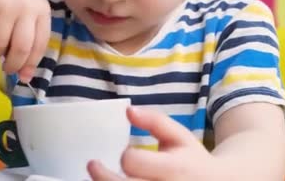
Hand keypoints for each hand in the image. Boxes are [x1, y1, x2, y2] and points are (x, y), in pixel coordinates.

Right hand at [0, 0, 50, 82]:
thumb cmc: (13, 3)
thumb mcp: (27, 18)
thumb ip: (30, 45)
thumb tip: (26, 79)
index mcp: (42, 10)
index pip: (39, 46)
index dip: (29, 64)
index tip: (20, 75)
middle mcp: (27, 4)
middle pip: (20, 48)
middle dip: (12, 65)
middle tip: (6, 67)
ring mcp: (6, 1)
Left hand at [88, 107, 224, 180]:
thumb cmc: (192, 159)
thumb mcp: (179, 135)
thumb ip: (155, 120)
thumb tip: (128, 111)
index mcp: (174, 168)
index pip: (135, 163)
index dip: (127, 156)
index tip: (126, 152)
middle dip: (102, 176)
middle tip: (92, 165)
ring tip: (98, 177)